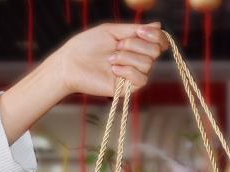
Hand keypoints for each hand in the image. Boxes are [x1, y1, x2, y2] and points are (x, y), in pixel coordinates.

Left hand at [51, 22, 169, 96]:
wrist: (70, 64)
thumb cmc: (86, 46)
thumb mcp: (111, 31)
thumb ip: (134, 29)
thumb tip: (159, 25)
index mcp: (134, 45)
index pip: (159, 42)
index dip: (157, 36)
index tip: (141, 31)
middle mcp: (136, 60)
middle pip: (155, 51)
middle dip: (136, 45)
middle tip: (117, 46)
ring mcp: (132, 75)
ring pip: (148, 64)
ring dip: (127, 57)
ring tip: (110, 59)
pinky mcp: (127, 89)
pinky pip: (142, 79)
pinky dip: (128, 71)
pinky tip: (113, 70)